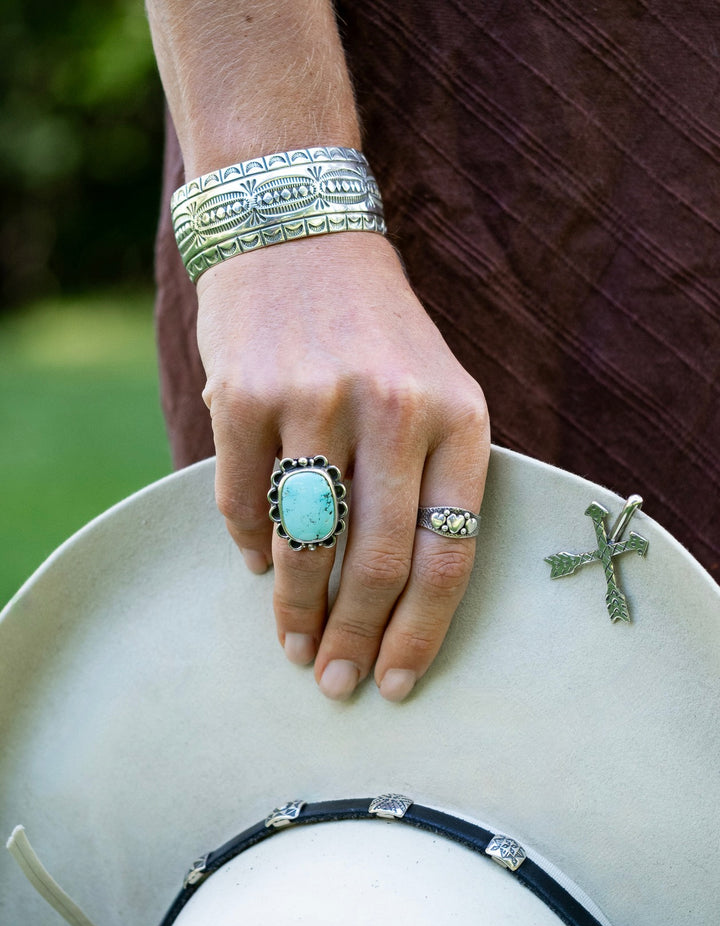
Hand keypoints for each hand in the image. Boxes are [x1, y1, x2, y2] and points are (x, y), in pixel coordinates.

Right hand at [197, 231, 489, 700]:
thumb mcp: (439, 393)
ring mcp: (314, 398)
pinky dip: (249, 547)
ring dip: (294, 610)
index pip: (447, 555)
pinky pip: (243, 503)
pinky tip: (258, 564)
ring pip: (304, 545)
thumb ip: (432, 483)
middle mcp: (392, 408)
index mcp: (457, 417)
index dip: (421, 633)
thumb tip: (393, 598)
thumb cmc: (378, 336)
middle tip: (336, 683)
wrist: (302, 238)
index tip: (398, 683)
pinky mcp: (245, 395)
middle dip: (354, 641)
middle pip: (375, 564)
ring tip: (291, 643)